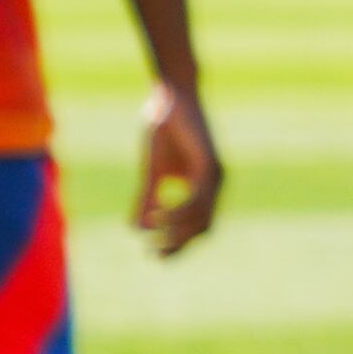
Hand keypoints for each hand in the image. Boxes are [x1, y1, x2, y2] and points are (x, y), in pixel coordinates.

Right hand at [133, 78, 224, 254]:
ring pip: (201, 216)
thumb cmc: (164, 130)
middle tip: (154, 254)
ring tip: (152, 238)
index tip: (155, 257)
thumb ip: (148, 200)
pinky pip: (197, 197)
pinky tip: (158, 216)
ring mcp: (215, 175)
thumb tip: (137, 230)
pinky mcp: (208, 163)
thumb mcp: (153, 173)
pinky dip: (177, 210)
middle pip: (202, 228)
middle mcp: (215, 184)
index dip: (178, 244)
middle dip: (179, 244)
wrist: (172, 96)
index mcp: (205, 187)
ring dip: (176, 231)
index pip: (197, 226)